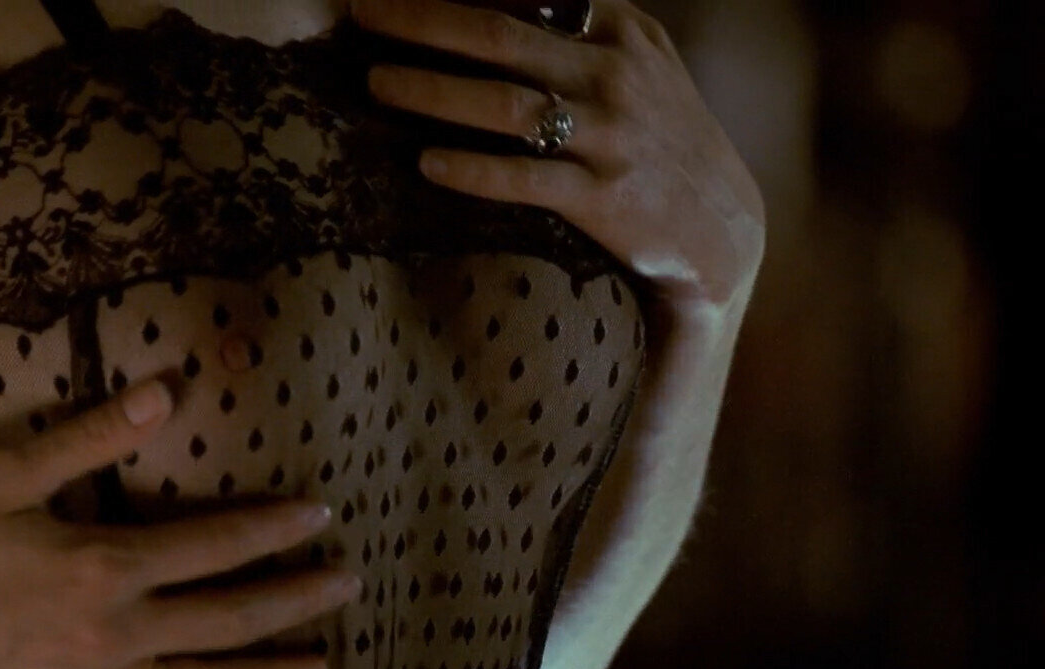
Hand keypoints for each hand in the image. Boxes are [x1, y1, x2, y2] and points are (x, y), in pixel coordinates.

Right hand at [0, 377, 359, 668]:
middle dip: (297, 600)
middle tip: (347, 585)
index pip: (219, 544)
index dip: (276, 528)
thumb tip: (166, 389)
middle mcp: (116, 633)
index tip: (322, 514)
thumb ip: (95, 436)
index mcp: (107, 567)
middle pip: (232, 617)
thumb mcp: (9, 474)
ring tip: (323, 667)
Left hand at [351, 0, 765, 308]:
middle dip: (420, 20)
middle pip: (498, 35)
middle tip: (362, 13)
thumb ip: (584, 29)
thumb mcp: (641, 64)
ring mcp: (611, 135)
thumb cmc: (662, 138)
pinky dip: (472, 169)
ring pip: (504, 105)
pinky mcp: (605, 197)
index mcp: (619, 30)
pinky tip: (426, 163)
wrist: (722, 228)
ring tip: (377, 83)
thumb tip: (506, 3)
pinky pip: (524, 178)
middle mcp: (615, 74)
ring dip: (432, 90)